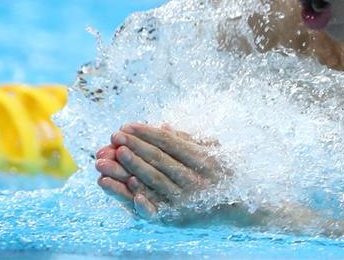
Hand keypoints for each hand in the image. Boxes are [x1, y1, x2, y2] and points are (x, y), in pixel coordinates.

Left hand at [101, 123, 222, 218]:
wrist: (236, 211)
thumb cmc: (221, 175)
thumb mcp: (212, 153)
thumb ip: (187, 141)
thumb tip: (163, 126)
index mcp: (203, 159)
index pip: (170, 143)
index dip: (147, 133)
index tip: (127, 126)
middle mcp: (195, 179)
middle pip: (159, 160)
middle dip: (134, 147)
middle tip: (114, 136)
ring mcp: (186, 199)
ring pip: (153, 181)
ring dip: (129, 169)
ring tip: (107, 159)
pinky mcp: (177, 218)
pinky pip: (156, 208)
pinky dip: (142, 200)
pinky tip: (127, 188)